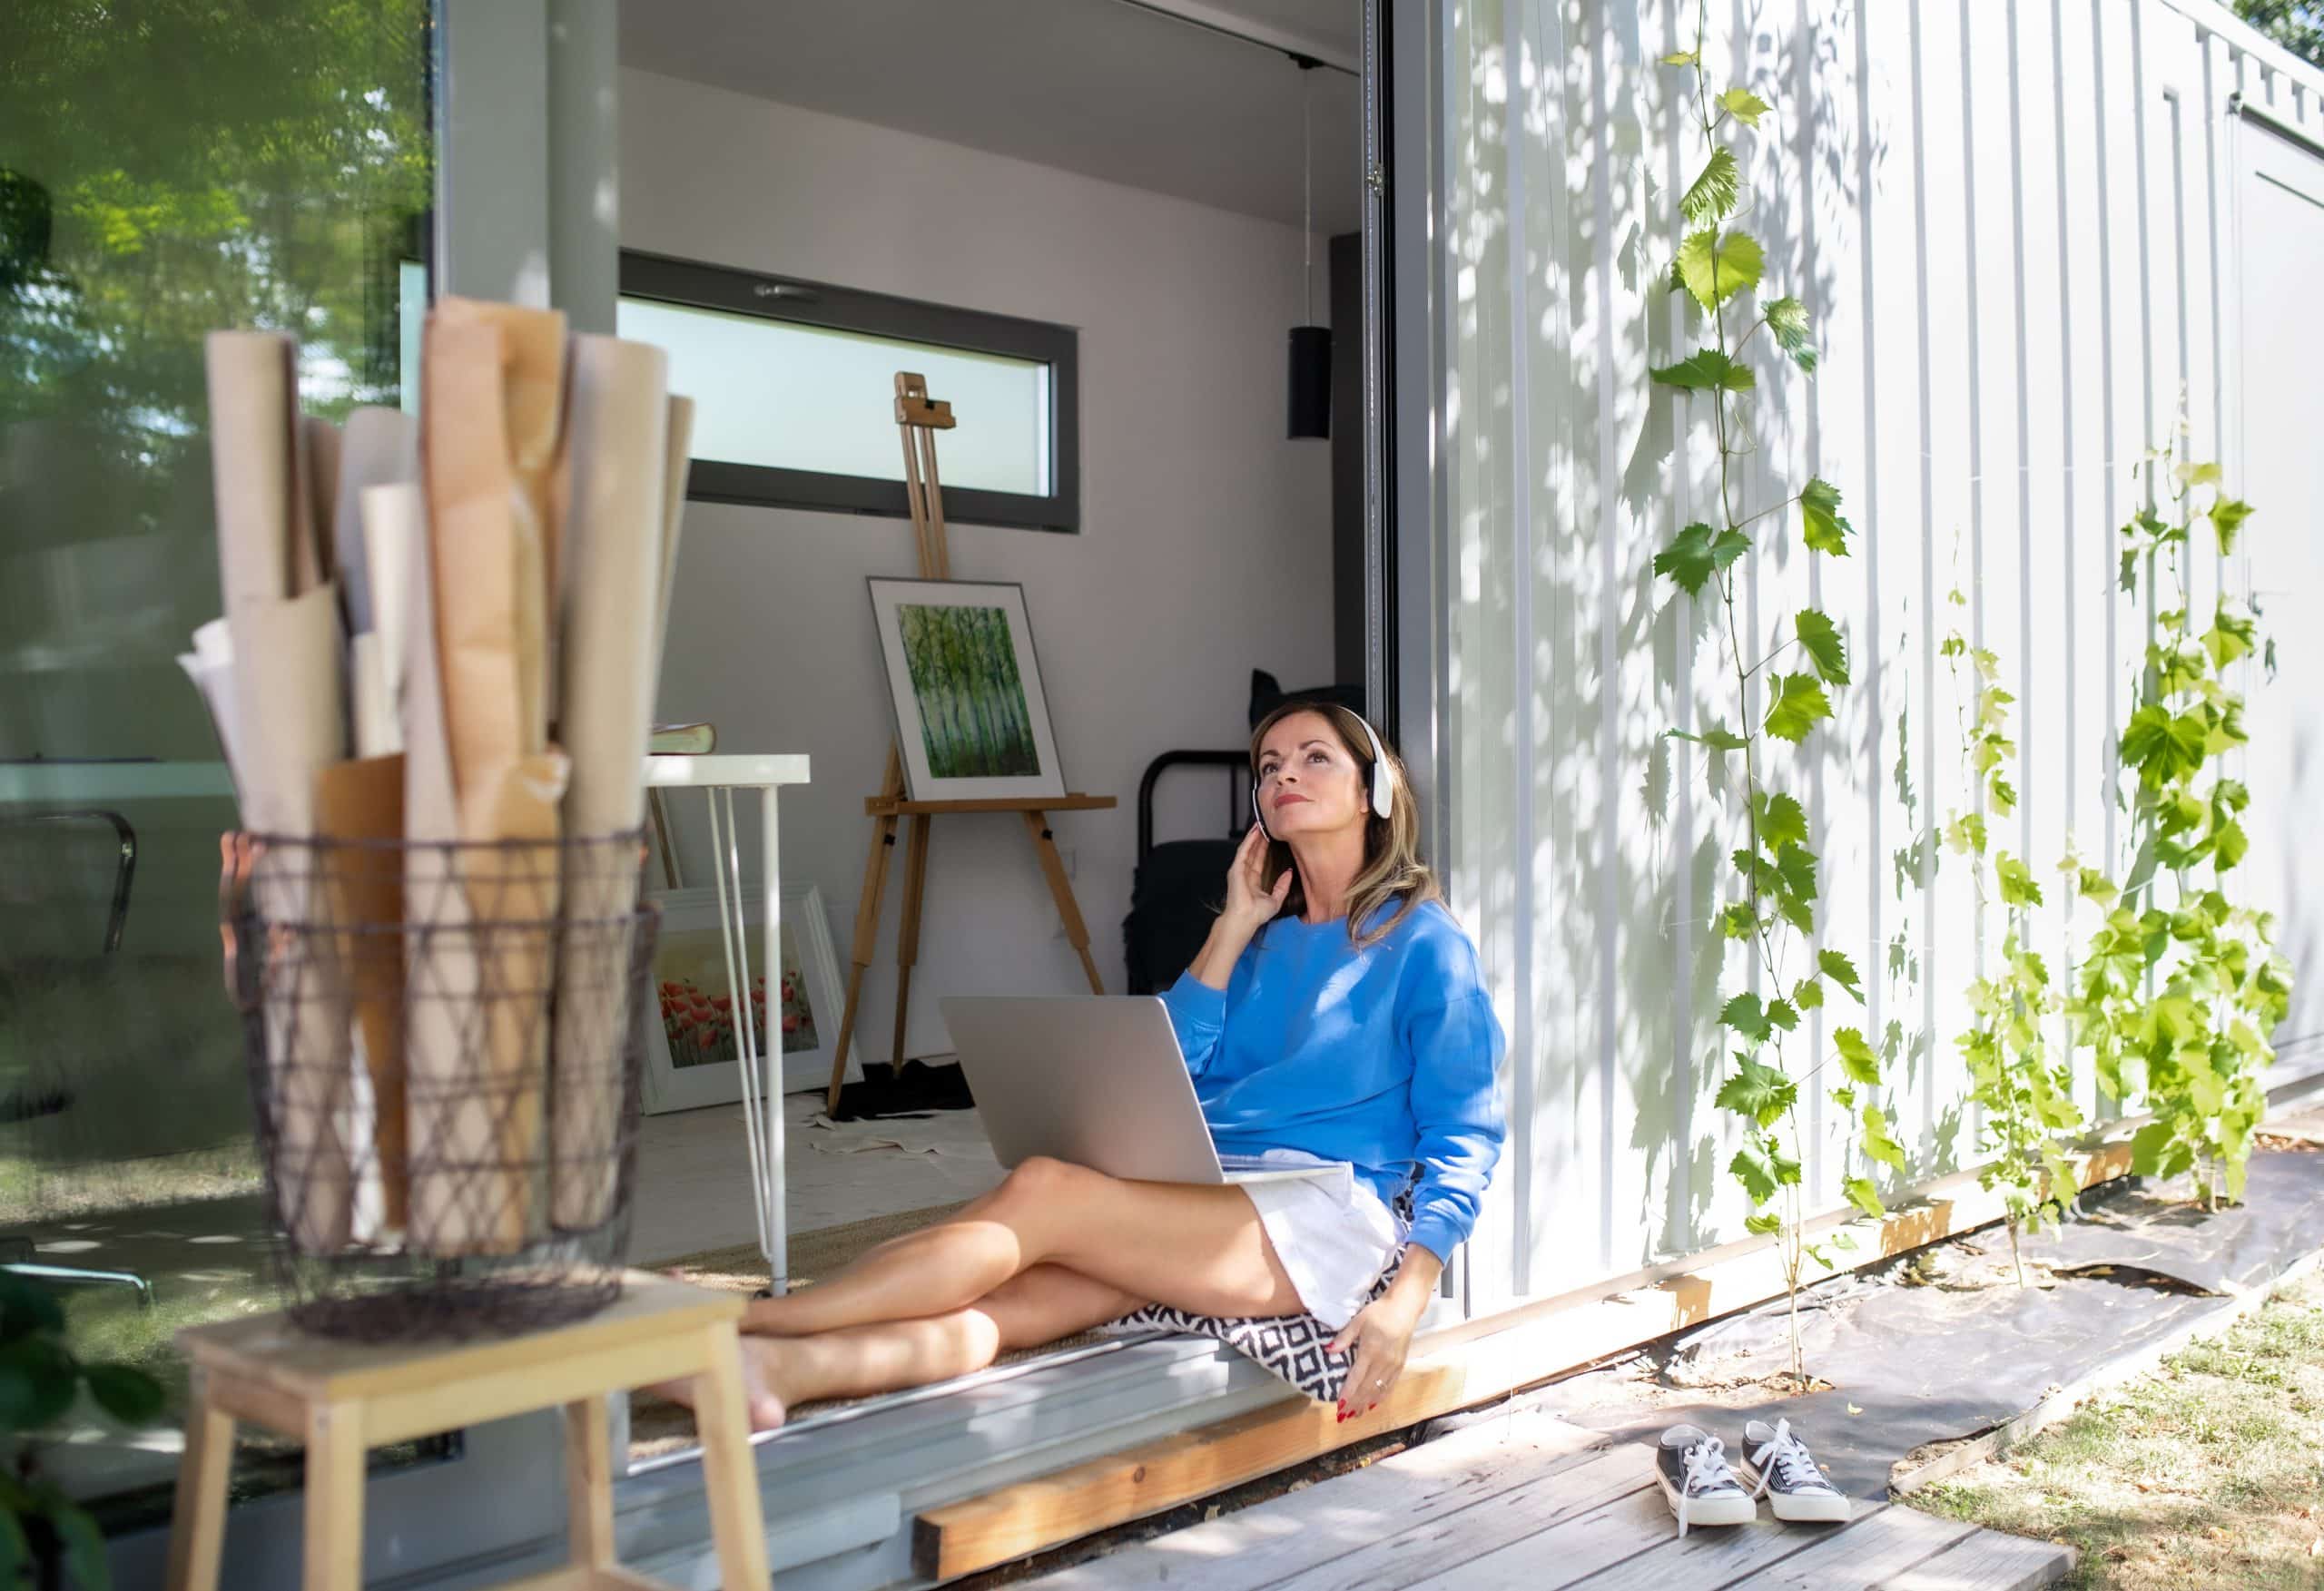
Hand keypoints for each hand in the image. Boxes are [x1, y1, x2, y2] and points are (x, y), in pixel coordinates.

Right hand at [1221, 823, 1292, 934]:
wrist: (1245, 920)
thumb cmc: (1256, 915)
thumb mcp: (1276, 899)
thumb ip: (1282, 885)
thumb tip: (1289, 872)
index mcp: (1253, 881)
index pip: (1259, 860)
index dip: (1264, 848)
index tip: (1271, 838)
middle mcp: (1245, 874)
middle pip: (1253, 852)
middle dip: (1259, 839)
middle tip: (1266, 825)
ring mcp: (1239, 871)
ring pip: (1247, 849)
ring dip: (1253, 836)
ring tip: (1260, 824)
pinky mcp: (1236, 869)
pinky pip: (1243, 852)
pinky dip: (1249, 841)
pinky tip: (1254, 832)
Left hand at [1327, 1288, 1422, 1420]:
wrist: (1404, 1308)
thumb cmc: (1379, 1312)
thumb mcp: (1358, 1320)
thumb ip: (1344, 1338)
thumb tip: (1328, 1350)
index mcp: (1370, 1350)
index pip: (1356, 1378)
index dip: (1348, 1394)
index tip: (1340, 1406)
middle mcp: (1383, 1361)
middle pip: (1367, 1388)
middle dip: (1355, 1404)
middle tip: (1344, 1416)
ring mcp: (1393, 1365)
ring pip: (1378, 1390)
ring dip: (1366, 1404)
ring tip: (1356, 1415)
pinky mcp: (1400, 1365)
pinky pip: (1389, 1386)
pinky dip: (1380, 1397)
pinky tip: (1372, 1404)